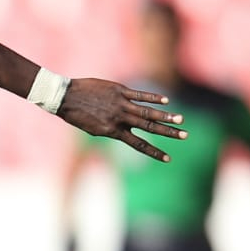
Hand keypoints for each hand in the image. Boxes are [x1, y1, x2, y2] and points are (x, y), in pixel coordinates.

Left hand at [58, 77, 185, 161]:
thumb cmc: (76, 114)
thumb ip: (111, 130)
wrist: (64, 97)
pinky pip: (139, 95)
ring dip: (165, 116)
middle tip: (185, 136)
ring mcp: (120, 104)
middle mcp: (119, 119)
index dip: (154, 152)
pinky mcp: (119, 91)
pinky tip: (166, 100)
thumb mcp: (93, 128)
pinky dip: (152, 97)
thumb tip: (125, 132)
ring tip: (180, 120)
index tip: (168, 159)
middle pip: (148, 128)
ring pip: (147, 112)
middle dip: (167, 133)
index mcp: (113, 131)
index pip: (138, 144)